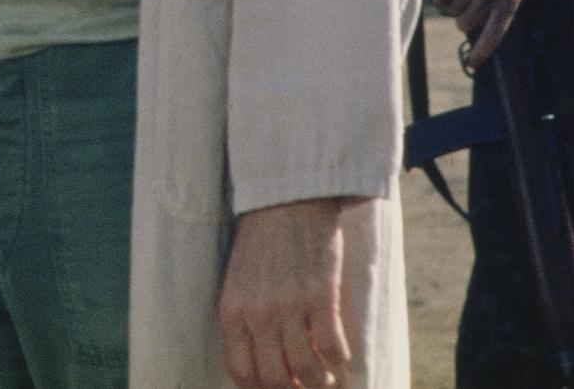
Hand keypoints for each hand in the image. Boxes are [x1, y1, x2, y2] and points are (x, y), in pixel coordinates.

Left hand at [219, 197, 352, 387]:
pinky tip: (341, 354)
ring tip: (327, 376)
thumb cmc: (261, 244)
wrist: (285, 203)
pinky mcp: (320, 296)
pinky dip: (340, 361)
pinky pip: (334, 349)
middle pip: (275, 380)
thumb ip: (245, 320)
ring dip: (320, 382)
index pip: (242, 372)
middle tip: (306, 384)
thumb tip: (261, 361)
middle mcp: (257, 314)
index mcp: (232, 311)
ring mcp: (289, 306)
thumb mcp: (238, 283)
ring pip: (306, 372)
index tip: (279, 388)